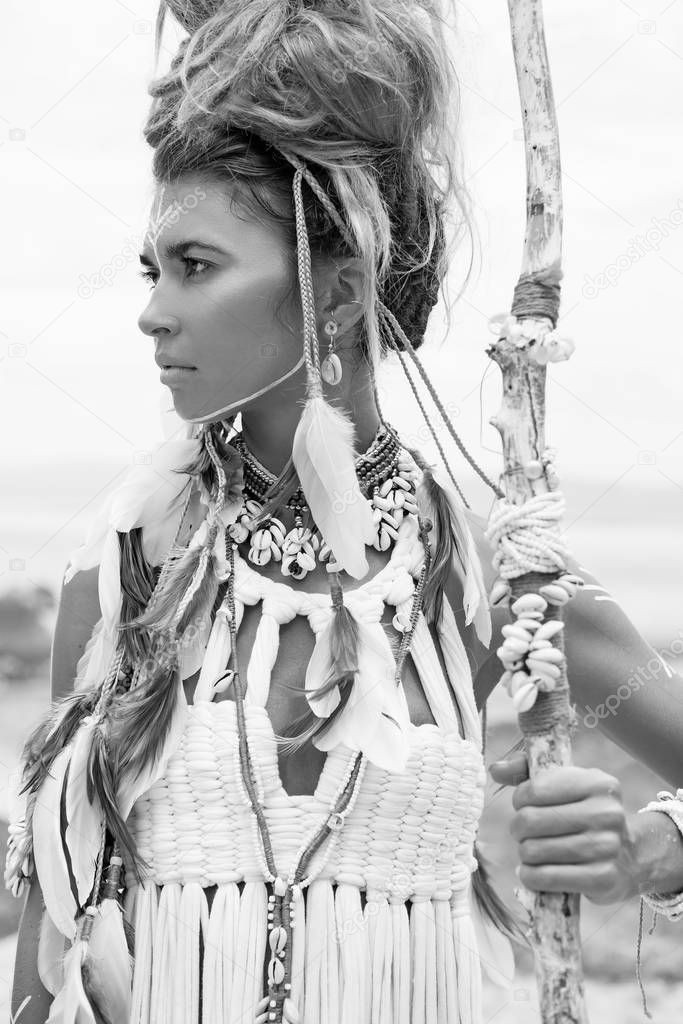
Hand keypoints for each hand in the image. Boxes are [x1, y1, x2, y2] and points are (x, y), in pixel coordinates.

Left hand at [489, 754, 641, 904]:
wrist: (631, 856)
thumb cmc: (584, 812)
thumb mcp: (564, 783)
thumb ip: (527, 769)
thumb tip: (496, 769)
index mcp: (597, 783)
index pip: (534, 789)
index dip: (520, 799)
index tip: (525, 805)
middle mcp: (606, 813)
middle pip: (530, 821)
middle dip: (518, 828)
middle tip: (525, 832)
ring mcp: (607, 847)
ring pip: (534, 850)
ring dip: (525, 853)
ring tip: (533, 851)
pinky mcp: (603, 878)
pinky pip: (546, 878)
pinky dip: (531, 876)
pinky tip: (533, 871)